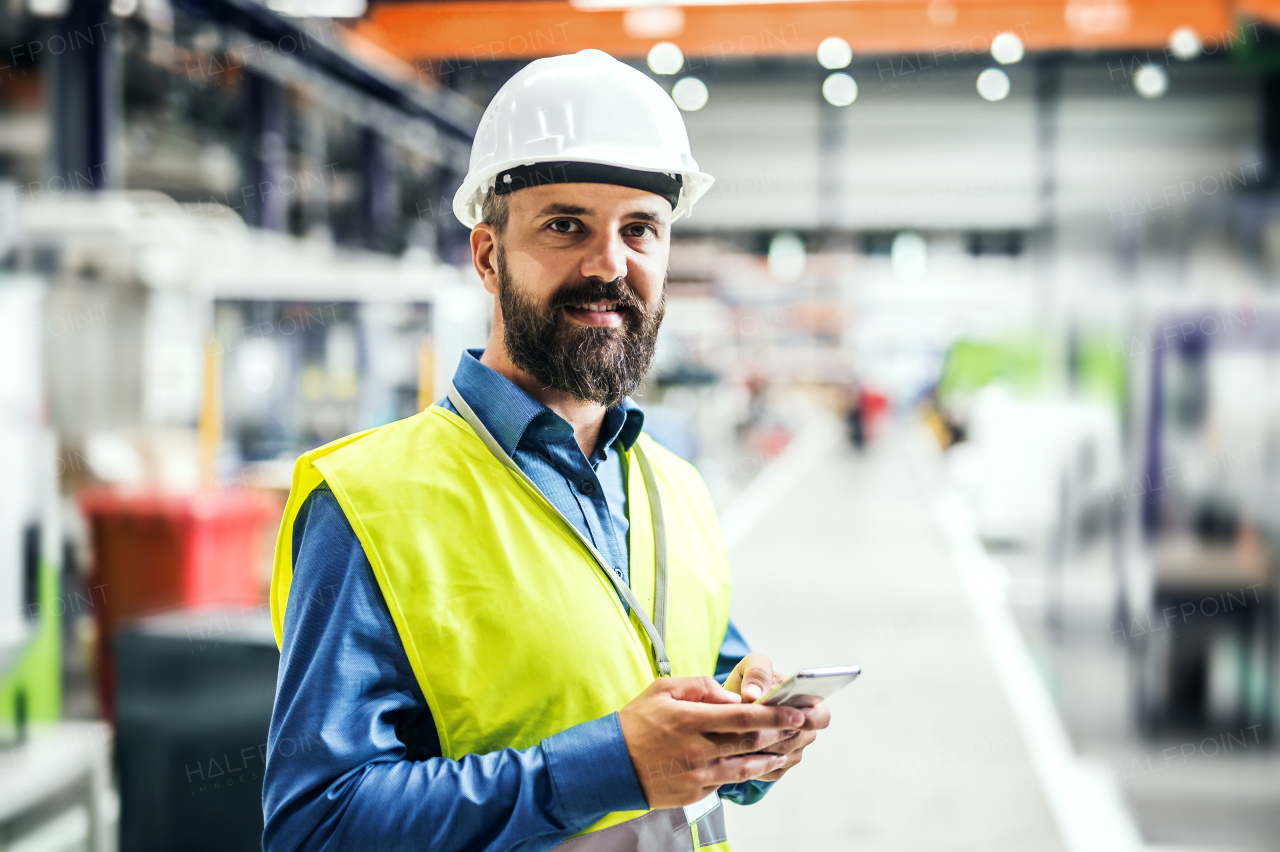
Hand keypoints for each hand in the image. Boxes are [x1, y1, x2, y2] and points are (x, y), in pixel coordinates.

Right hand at [617, 676, 805, 808]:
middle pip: (750, 742)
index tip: (795, 712)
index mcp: (691, 719)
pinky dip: (743, 772)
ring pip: (744, 767)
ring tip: (784, 750)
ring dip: (768, 758)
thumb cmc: (637, 722)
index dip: (773, 714)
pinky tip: (754, 764)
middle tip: (800, 728)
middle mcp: (697, 749)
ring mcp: (697, 775)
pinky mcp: (694, 793)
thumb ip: (700, 686)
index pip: (742, 716)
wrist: (609, 765)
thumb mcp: (663, 690)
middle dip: (779, 733)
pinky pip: (726, 781)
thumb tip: (732, 696)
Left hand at [721, 654, 829, 781]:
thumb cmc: (748, 681)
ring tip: (738, 736)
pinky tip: (738, 749)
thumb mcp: (751, 665)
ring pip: (780, 756)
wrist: (729, 704)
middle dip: (773, 733)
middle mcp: (805, 730)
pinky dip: (753, 762)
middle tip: (750, 727)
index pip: (821, 717)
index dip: (810, 719)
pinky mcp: (778, 768)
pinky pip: (769, 770)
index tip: (795, 717)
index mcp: (808, 703)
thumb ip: (758, 672)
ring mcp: (793, 751)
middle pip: (796, 740)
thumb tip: (755, 694)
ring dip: (759, 747)